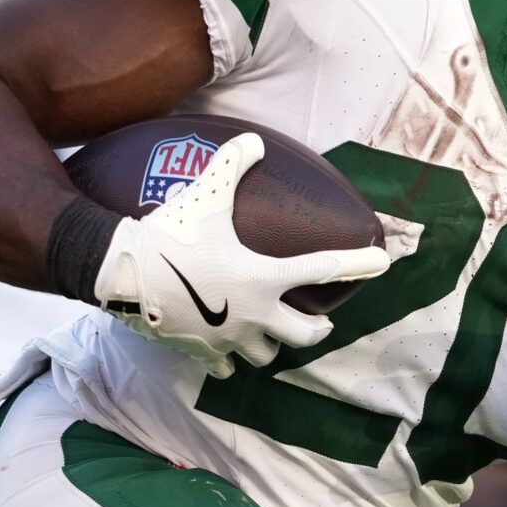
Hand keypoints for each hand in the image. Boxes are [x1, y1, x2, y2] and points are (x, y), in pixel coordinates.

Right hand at [94, 133, 389, 375]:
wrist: (123, 273)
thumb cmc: (170, 232)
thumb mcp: (205, 194)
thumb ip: (233, 164)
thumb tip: (254, 139)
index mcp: (263, 277)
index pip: (323, 269)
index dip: (357, 264)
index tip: (382, 262)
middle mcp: (255, 313)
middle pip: (307, 334)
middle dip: (318, 328)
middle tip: (320, 320)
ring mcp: (229, 338)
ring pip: (268, 355)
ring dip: (273, 343)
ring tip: (270, 331)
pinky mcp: (203, 352)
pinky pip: (227, 367)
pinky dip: (231, 359)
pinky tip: (227, 347)